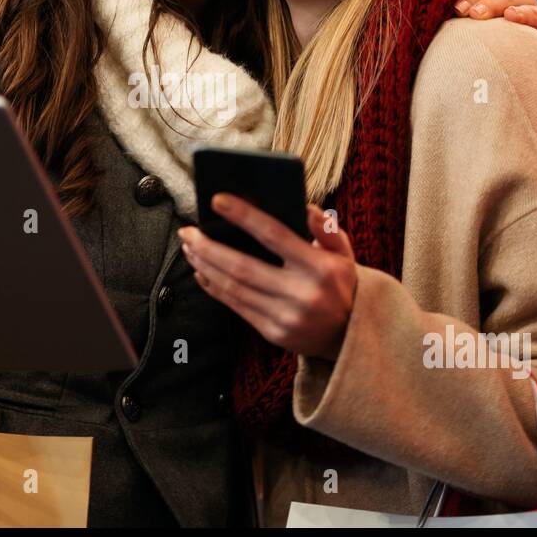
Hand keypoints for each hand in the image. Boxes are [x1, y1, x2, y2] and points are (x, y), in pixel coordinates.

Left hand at [178, 197, 356, 359]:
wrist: (349, 336)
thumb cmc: (341, 284)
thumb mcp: (344, 253)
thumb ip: (327, 228)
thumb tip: (306, 207)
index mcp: (319, 268)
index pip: (274, 235)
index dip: (244, 216)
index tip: (217, 200)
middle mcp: (301, 294)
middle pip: (243, 267)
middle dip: (209, 247)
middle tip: (187, 230)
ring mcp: (285, 317)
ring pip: (233, 288)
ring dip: (205, 266)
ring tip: (189, 247)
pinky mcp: (273, 333)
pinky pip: (235, 306)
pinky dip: (214, 287)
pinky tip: (202, 271)